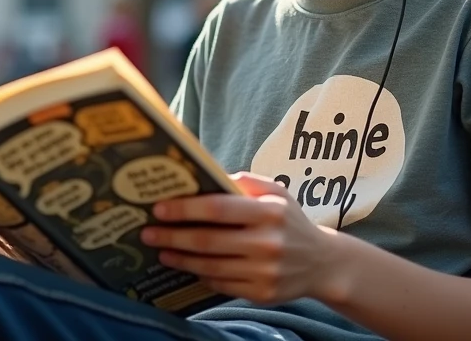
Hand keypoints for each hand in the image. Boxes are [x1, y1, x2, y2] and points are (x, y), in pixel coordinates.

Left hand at [140, 171, 337, 304]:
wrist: (322, 262)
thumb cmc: (289, 220)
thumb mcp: (277, 192)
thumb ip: (245, 182)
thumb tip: (208, 175)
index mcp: (269, 212)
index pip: (219, 209)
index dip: (186, 209)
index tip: (160, 208)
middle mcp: (268, 243)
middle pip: (208, 241)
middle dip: (173, 236)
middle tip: (148, 232)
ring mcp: (265, 272)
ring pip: (211, 266)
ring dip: (181, 258)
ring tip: (162, 249)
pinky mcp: (262, 294)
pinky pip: (222, 284)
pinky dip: (201, 275)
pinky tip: (187, 265)